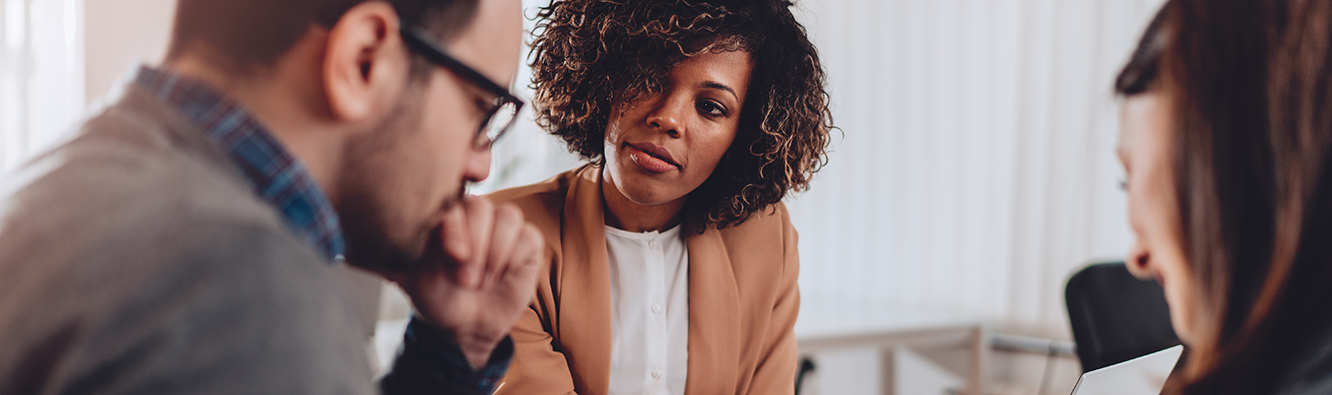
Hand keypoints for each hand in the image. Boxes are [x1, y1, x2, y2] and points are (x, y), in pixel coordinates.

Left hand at [391, 196, 543, 367]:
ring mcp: (502, 225)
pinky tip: (500, 277)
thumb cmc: (433, 294)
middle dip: (475, 247)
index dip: (456, 227)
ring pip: (508, 218)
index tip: (454, 255)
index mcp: (445, 213)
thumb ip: (382, 253)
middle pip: (482, 207)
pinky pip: (528, 237)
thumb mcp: (403, 271)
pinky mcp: (526, 242)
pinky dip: (514, 259)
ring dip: (494, 257)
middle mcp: (474, 214)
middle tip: (465, 279)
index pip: (453, 202)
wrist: (462, 326)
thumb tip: (345, 250)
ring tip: (480, 282)